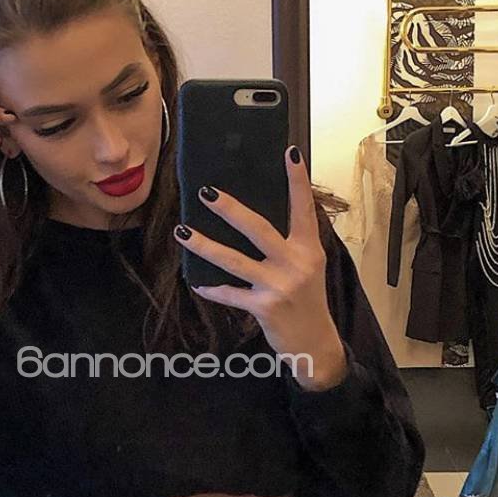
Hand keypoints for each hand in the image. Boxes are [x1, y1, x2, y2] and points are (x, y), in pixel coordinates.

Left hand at [174, 147, 347, 388]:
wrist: (315, 343)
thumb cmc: (308, 300)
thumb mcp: (308, 267)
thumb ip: (290, 244)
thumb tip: (254, 218)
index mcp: (308, 249)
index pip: (303, 209)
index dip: (297, 181)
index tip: (289, 152)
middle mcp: (296, 263)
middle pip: (258, 229)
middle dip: (230, 209)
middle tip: (206, 192)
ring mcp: (279, 285)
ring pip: (234, 260)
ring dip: (205, 246)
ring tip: (182, 232)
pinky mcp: (265, 307)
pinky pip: (231, 294)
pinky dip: (213, 289)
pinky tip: (197, 283)